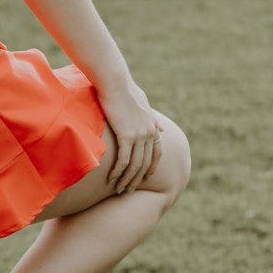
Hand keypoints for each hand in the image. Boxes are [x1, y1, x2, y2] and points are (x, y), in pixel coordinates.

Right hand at [96, 76, 163, 194]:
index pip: (156, 154)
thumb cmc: (125, 90)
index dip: (150, 168)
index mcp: (153, 127)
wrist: (115, 83)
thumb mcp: (144, 104)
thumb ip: (153, 118)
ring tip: (119, 190)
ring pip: (135, 165)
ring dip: (127, 180)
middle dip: (137, 179)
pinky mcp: (127, 135)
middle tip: (128, 190)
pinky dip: (118, 171)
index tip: (143, 179)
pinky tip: (111, 179)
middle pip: (145, 164)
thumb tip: (161, 129)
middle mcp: (150, 133)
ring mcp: (139, 135)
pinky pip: (124, 159)